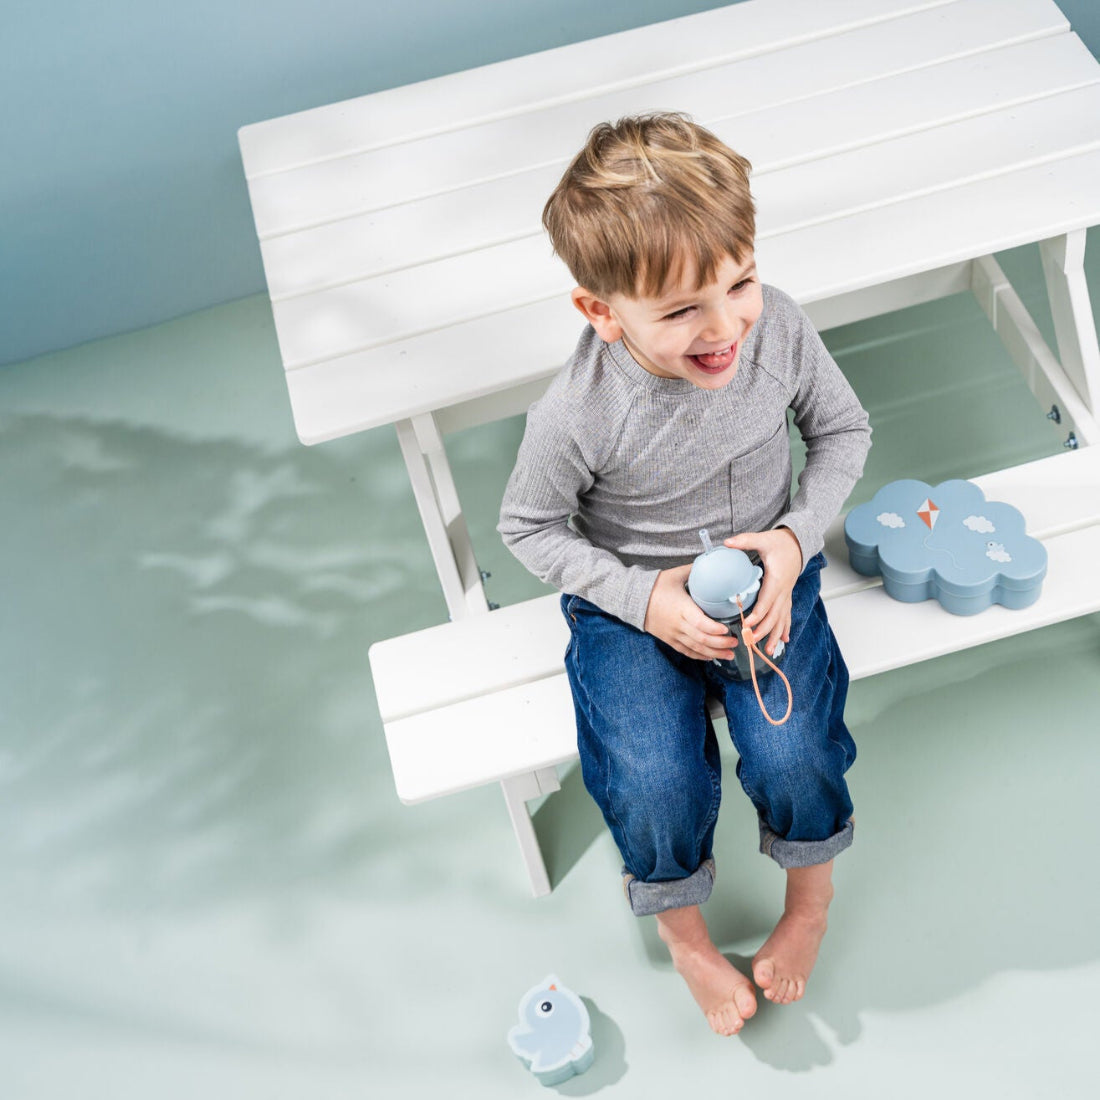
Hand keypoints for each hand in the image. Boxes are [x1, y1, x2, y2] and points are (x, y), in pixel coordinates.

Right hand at [643, 564, 738, 661]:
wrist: (634, 598)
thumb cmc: (656, 585)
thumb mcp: (676, 575)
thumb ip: (696, 571)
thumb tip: (713, 564)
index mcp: (681, 608)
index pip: (700, 623)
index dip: (715, 629)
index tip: (727, 630)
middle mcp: (677, 624)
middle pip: (701, 639)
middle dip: (721, 643)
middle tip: (736, 642)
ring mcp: (673, 634)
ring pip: (695, 648)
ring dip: (714, 653)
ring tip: (730, 654)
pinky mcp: (669, 640)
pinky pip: (686, 651)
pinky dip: (700, 656)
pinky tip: (711, 657)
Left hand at [722, 527, 802, 656]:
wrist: (797, 544)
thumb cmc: (779, 543)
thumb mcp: (762, 539)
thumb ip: (745, 540)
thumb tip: (727, 542)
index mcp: (776, 580)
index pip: (767, 601)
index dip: (758, 614)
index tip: (748, 624)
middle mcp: (783, 591)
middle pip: (774, 615)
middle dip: (763, 630)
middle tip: (751, 641)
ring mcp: (786, 596)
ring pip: (782, 620)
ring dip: (775, 636)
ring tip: (768, 651)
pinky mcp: (786, 597)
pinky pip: (786, 616)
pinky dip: (785, 629)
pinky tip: (784, 641)